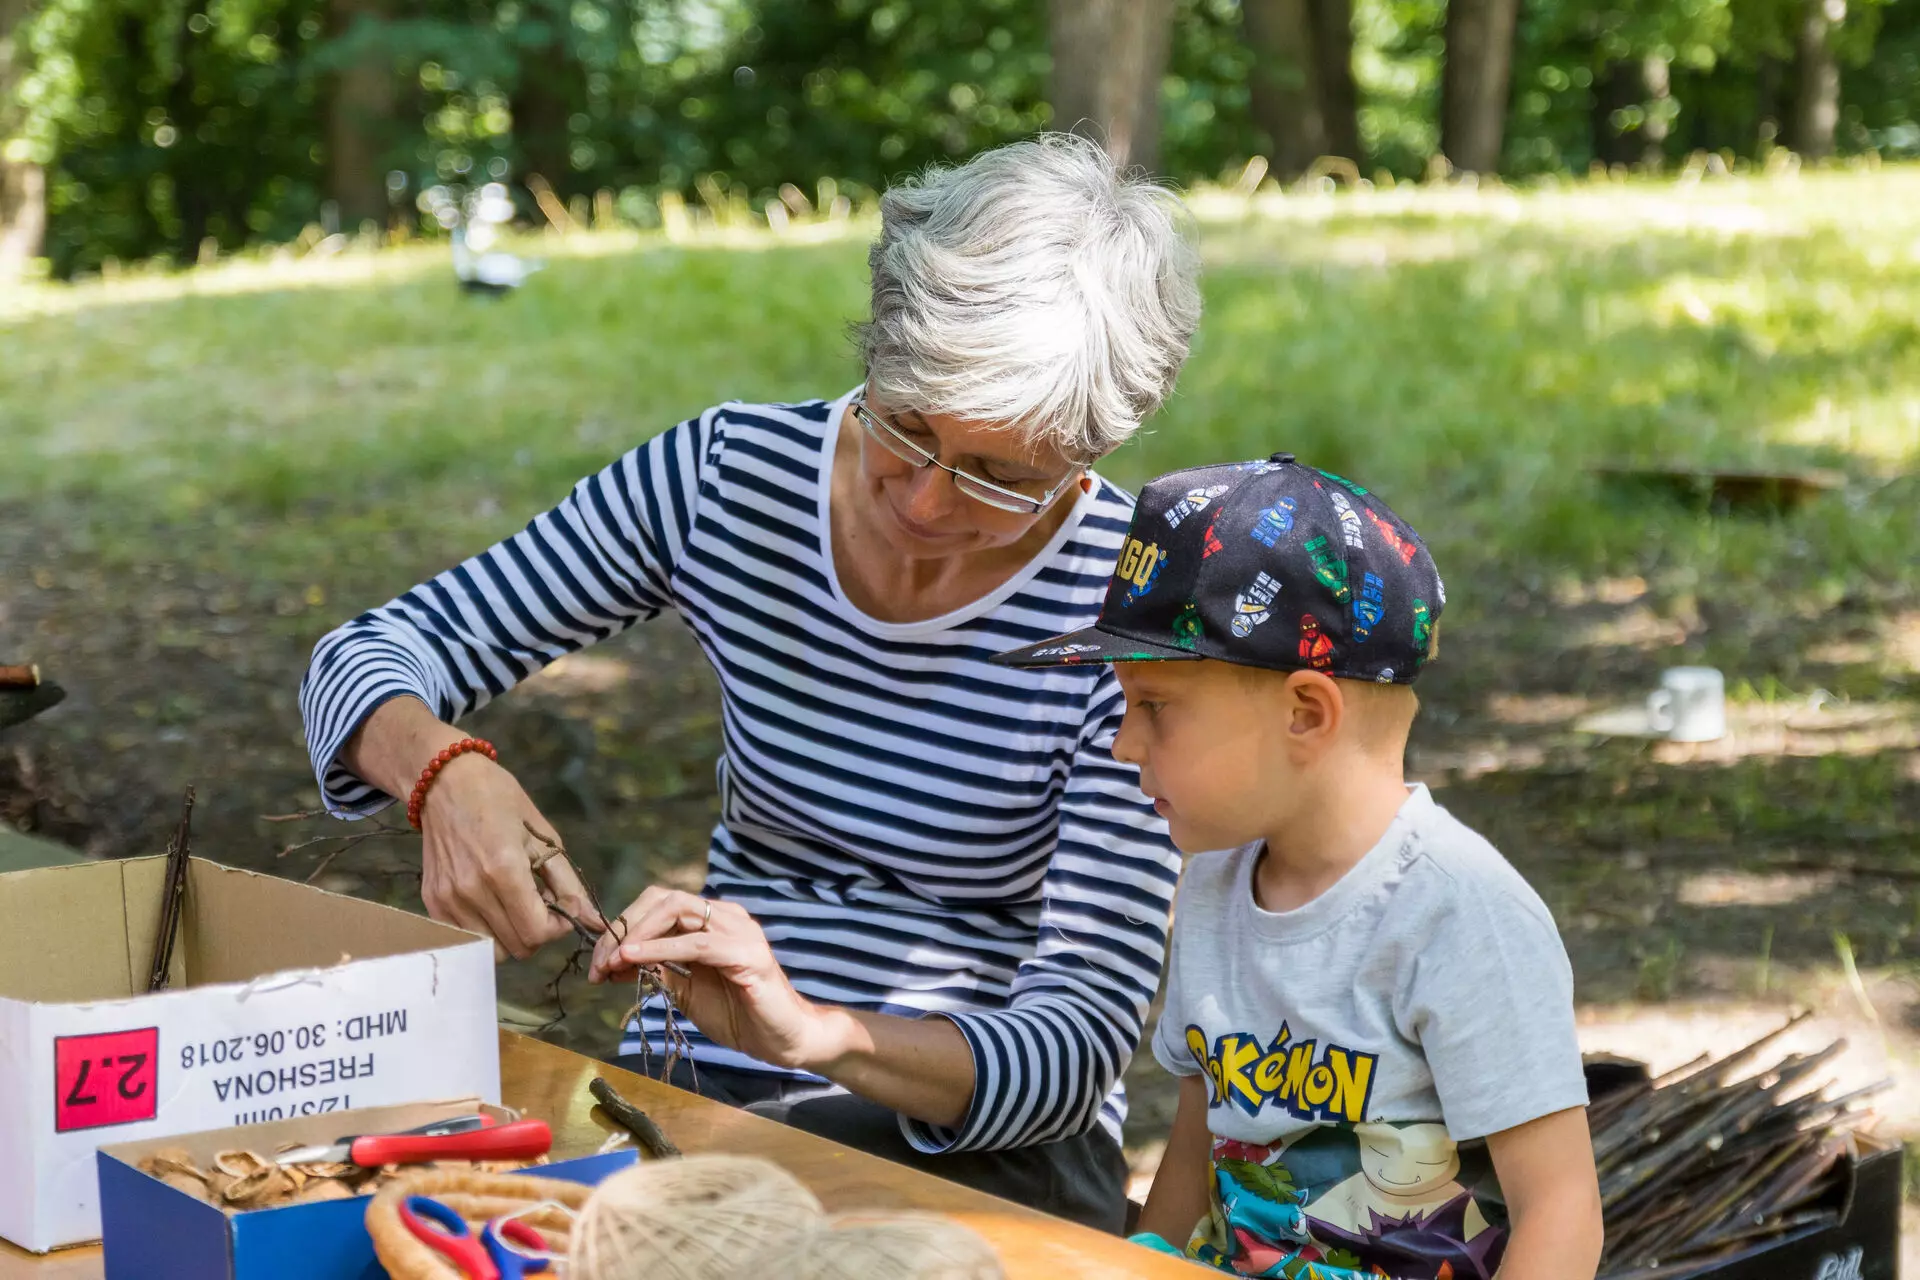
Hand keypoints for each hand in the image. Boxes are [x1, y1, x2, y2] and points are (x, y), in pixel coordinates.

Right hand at [417, 752, 599, 959]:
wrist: (445, 782)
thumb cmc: (499, 800)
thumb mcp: (544, 836)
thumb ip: (568, 883)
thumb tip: (593, 921)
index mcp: (504, 870)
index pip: (537, 932)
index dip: (558, 928)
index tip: (561, 909)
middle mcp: (472, 890)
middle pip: (517, 947)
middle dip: (538, 932)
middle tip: (540, 904)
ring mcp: (448, 899)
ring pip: (492, 949)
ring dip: (512, 934)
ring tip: (516, 904)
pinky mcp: (433, 902)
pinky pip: (467, 939)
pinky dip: (486, 931)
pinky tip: (493, 903)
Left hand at [587, 888, 837, 1072]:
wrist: (781, 1040)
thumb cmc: (737, 1014)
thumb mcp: (685, 988)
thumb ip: (657, 968)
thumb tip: (614, 960)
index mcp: (712, 920)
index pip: (658, 904)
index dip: (622, 926)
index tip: (596, 960)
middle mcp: (726, 916)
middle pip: (663, 900)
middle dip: (623, 928)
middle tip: (598, 962)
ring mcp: (740, 931)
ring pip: (677, 911)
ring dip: (636, 936)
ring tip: (610, 961)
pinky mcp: (748, 954)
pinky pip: (697, 943)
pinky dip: (660, 948)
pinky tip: (634, 960)